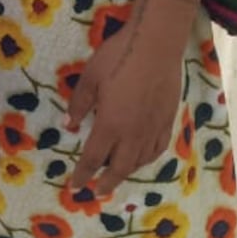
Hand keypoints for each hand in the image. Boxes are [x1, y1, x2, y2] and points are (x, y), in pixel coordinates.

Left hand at [64, 19, 184, 197]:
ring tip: (116, 176)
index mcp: (110, 124)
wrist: (156, 44)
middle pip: (119, 168)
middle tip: (96, 192)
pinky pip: (158, 148)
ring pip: (140, 161)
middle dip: (106, 183)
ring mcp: (153, 128)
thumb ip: (78, 104)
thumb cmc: (118, 57)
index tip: (75, 187)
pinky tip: (143, 158)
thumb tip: (68, 125)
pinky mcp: (168, 120)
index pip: (93, 158)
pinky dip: (147, 159)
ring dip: (126, 173)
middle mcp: (133, 133)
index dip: (83, 175)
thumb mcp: (90, 77)